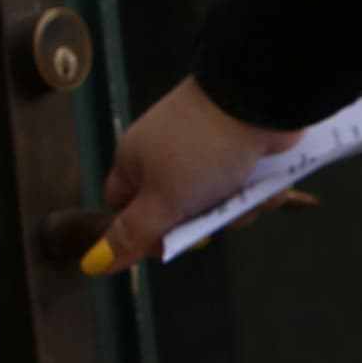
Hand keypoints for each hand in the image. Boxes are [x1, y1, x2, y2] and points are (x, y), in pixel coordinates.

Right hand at [85, 75, 301, 275]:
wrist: (260, 98)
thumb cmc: (201, 150)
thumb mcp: (161, 201)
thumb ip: (131, 235)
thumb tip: (94, 264)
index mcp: (136, 160)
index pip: (124, 208)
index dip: (143, 232)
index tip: (167, 244)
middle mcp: (169, 153)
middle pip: (177, 211)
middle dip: (202, 221)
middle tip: (212, 217)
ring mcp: (208, 148)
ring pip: (217, 200)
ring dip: (236, 207)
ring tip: (247, 195)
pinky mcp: (244, 145)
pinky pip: (245, 183)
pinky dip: (257, 189)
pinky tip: (267, 186)